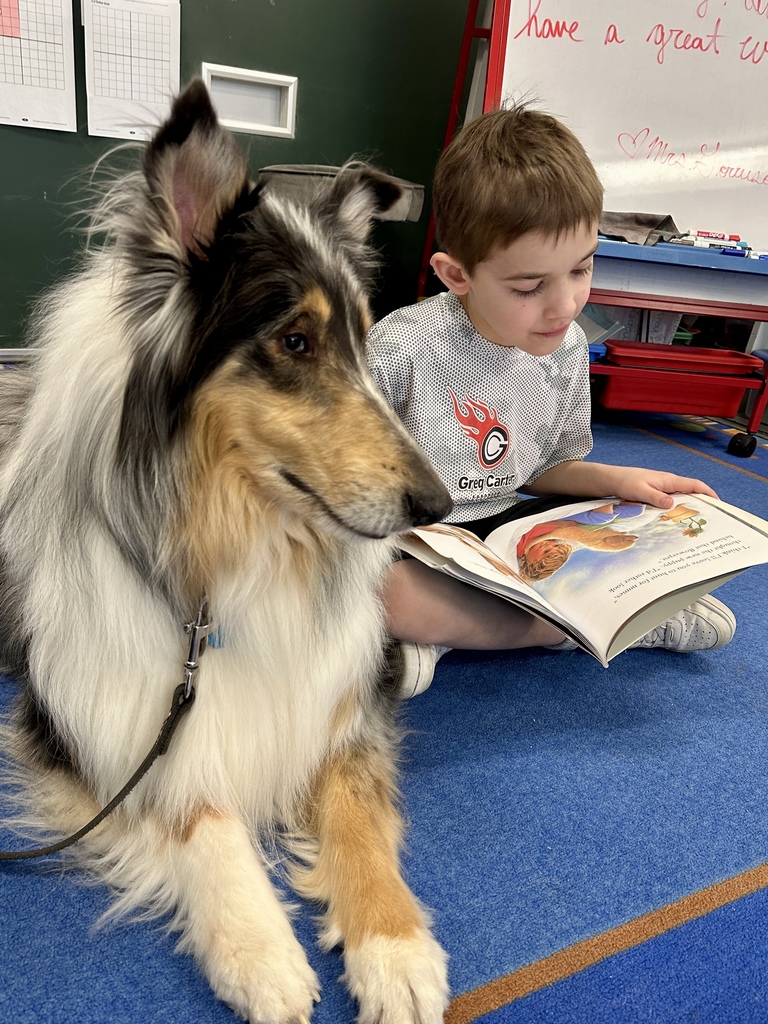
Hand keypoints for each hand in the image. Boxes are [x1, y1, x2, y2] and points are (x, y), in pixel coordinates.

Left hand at [603, 466, 717, 508]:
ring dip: (688, 506)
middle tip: (709, 518)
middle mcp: (668, 483)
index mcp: (668, 480)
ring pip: (681, 497)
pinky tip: (675, 519)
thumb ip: (656, 497)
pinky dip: (676, 508)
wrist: (612, 479)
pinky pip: (671, 500)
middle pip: (691, 492)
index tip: (718, 503)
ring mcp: (662, 488)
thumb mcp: (640, 491)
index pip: (694, 485)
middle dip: (702, 502)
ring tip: (695, 521)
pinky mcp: (656, 492)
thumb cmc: (625, 482)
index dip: (708, 493)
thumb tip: (671, 504)